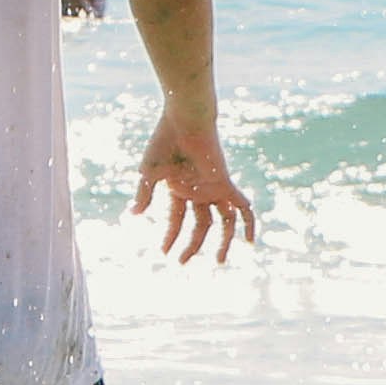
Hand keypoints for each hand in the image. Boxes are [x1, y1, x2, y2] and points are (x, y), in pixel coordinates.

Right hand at [132, 115, 256, 264]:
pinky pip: (243, 207)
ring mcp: (214, 188)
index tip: (163, 252)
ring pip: (224, 221)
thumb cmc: (164, 142)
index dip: (170, 236)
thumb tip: (134, 215)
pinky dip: (249, 222)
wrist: (184, 121)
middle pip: (201, 225)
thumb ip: (144, 194)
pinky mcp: (226, 183)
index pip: (177, 219)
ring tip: (219, 261)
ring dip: (222, 242)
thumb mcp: (149, 172)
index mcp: (181, 189)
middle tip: (181, 263)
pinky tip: (251, 241)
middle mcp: (200, 191)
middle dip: (191, 245)